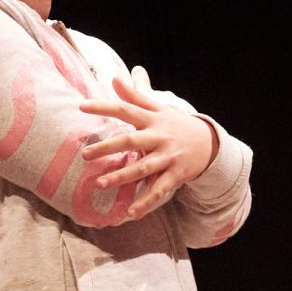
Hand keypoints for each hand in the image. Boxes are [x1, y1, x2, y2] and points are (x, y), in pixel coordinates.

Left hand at [77, 66, 217, 219]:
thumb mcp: (159, 107)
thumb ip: (135, 95)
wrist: (210, 143)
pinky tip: (130, 213)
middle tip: (85, 155)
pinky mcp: (176, 175)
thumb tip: (115, 77)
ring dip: (121, 177)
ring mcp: (168, 157)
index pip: (125, 109)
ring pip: (143, 168)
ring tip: (99, 184)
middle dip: (108, 148)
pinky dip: (146, 202)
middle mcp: (159, 137)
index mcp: (153, 119)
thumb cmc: (177, 124)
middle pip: (131, 141)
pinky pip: (159, 190)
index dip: (104, 107)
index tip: (81, 106)